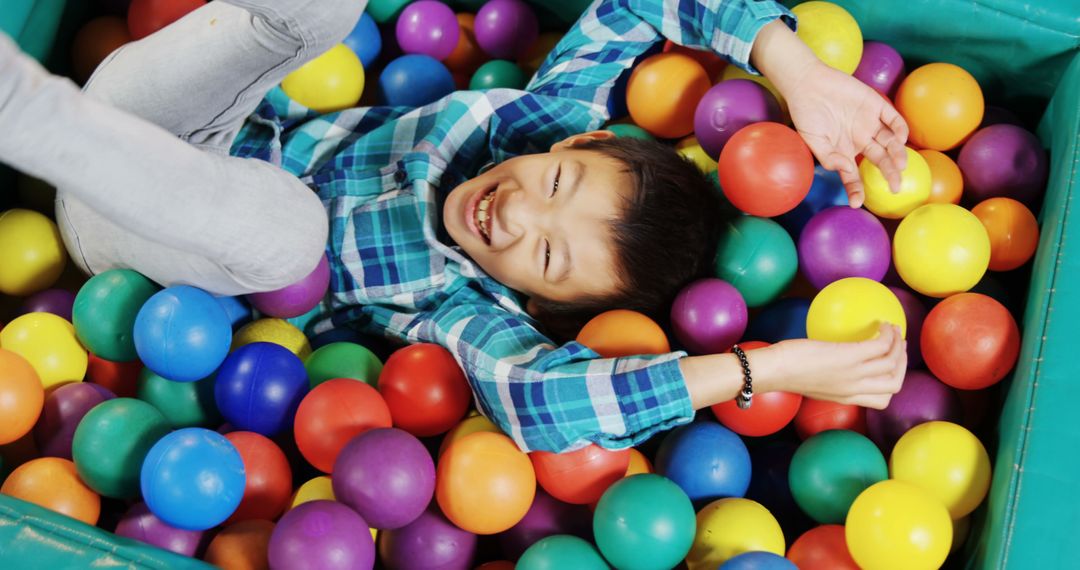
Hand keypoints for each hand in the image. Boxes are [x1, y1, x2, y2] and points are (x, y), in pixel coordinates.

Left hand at [753, 323, 906, 408]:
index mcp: (846, 397)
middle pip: (895, 384)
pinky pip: (881, 345)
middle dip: (903, 364)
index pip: (883, 400)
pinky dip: (888, 334)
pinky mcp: (849, 357)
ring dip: (898, 344)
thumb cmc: (784, 372)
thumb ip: (829, 378)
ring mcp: (854, 374)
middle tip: (898, 346)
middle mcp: (854, 388)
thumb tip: (829, 359)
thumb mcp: (813, 382)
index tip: (890, 366)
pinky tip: (883, 324)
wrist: (772, 372)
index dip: (892, 382)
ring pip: (893, 363)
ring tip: (892, 330)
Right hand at [785, 61, 909, 206]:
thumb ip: (828, 157)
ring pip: (890, 142)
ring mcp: (869, 122)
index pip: (854, 175)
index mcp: (844, 151)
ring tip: (900, 164)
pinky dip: (899, 129)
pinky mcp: (876, 105)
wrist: (807, 83)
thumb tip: (843, 171)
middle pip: (880, 160)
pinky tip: (900, 138)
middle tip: (895, 186)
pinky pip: (893, 119)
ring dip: (897, 153)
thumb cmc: (806, 114)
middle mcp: (860, 139)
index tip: (857, 203)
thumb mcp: (812, 141)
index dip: (857, 190)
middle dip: (889, 174)